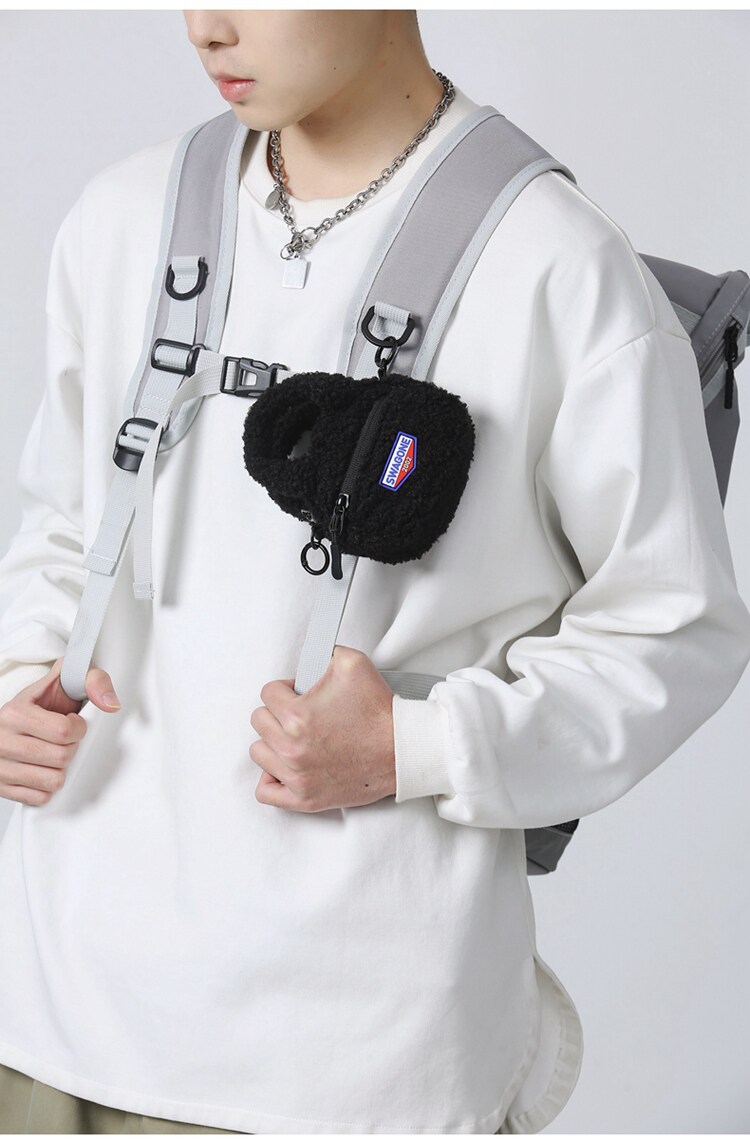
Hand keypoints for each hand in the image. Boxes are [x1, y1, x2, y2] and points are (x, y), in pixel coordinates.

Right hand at [0, 656, 120, 805]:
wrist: (15, 719)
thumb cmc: (41, 703)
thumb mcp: (64, 680)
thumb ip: (92, 680)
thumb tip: (110, 703)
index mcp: (15, 713)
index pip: (63, 731)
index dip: (79, 728)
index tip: (74, 723)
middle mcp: (1, 741)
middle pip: (61, 757)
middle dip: (72, 748)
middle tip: (64, 739)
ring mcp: (0, 767)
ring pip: (53, 781)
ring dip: (61, 768)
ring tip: (54, 753)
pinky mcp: (2, 788)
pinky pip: (40, 798)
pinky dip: (48, 786)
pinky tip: (44, 768)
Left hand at [250, 646, 395, 812]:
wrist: (401, 750)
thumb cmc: (379, 714)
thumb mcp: (352, 663)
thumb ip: (323, 652)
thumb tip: (311, 655)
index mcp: (297, 716)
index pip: (267, 693)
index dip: (285, 689)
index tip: (297, 694)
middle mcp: (292, 748)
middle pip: (259, 722)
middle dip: (277, 713)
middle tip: (299, 714)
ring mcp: (297, 776)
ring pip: (259, 752)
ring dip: (273, 743)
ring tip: (294, 737)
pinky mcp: (305, 798)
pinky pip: (266, 792)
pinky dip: (271, 778)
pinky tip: (285, 766)